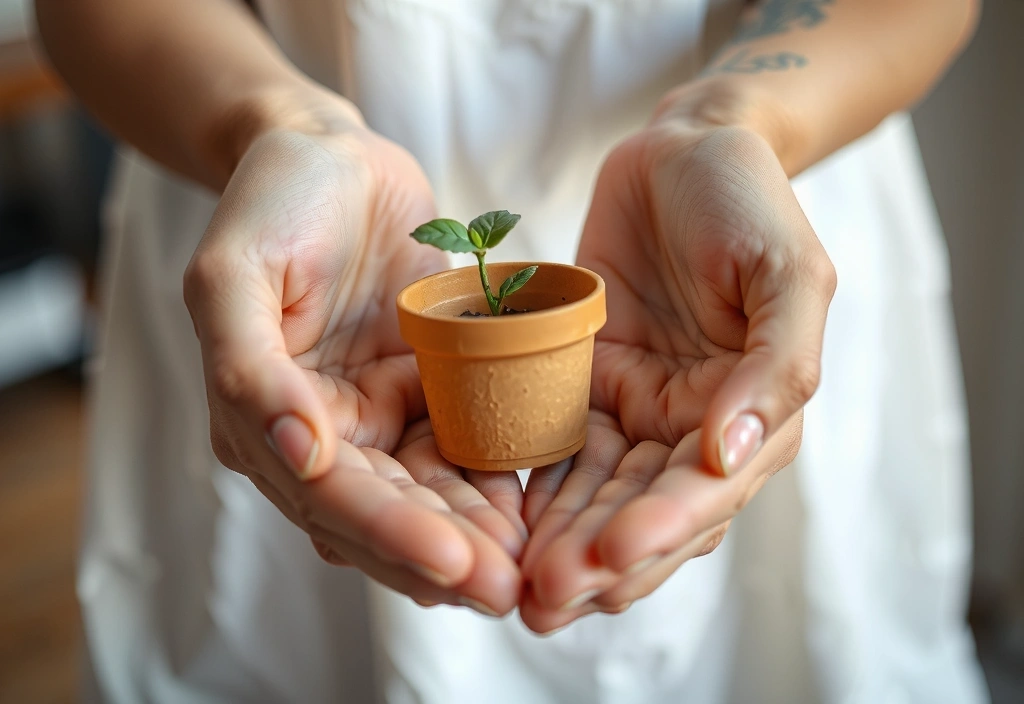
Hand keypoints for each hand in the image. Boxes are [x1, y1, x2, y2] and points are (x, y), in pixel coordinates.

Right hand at [183, 113, 522, 614]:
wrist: (332, 157)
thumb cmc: (276, 202)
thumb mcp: (236, 272)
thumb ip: (250, 369)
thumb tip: (300, 455)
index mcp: (262, 419)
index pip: (329, 497)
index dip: (390, 533)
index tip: (456, 563)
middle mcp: (322, 435)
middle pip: (384, 515)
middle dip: (444, 557)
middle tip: (508, 590)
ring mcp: (378, 417)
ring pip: (429, 497)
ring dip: (476, 535)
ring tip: (531, 565)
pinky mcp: (427, 392)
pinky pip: (464, 448)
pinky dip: (496, 481)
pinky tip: (537, 505)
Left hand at [518, 125, 835, 632]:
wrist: (685, 149)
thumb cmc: (746, 202)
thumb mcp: (787, 274)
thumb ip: (774, 368)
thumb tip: (731, 455)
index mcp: (754, 413)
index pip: (706, 491)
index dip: (660, 529)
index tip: (609, 558)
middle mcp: (693, 427)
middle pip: (644, 512)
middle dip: (598, 560)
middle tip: (544, 602)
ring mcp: (637, 411)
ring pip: (596, 497)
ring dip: (561, 544)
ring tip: (517, 588)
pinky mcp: (585, 385)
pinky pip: (555, 447)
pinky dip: (532, 489)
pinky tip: (498, 523)